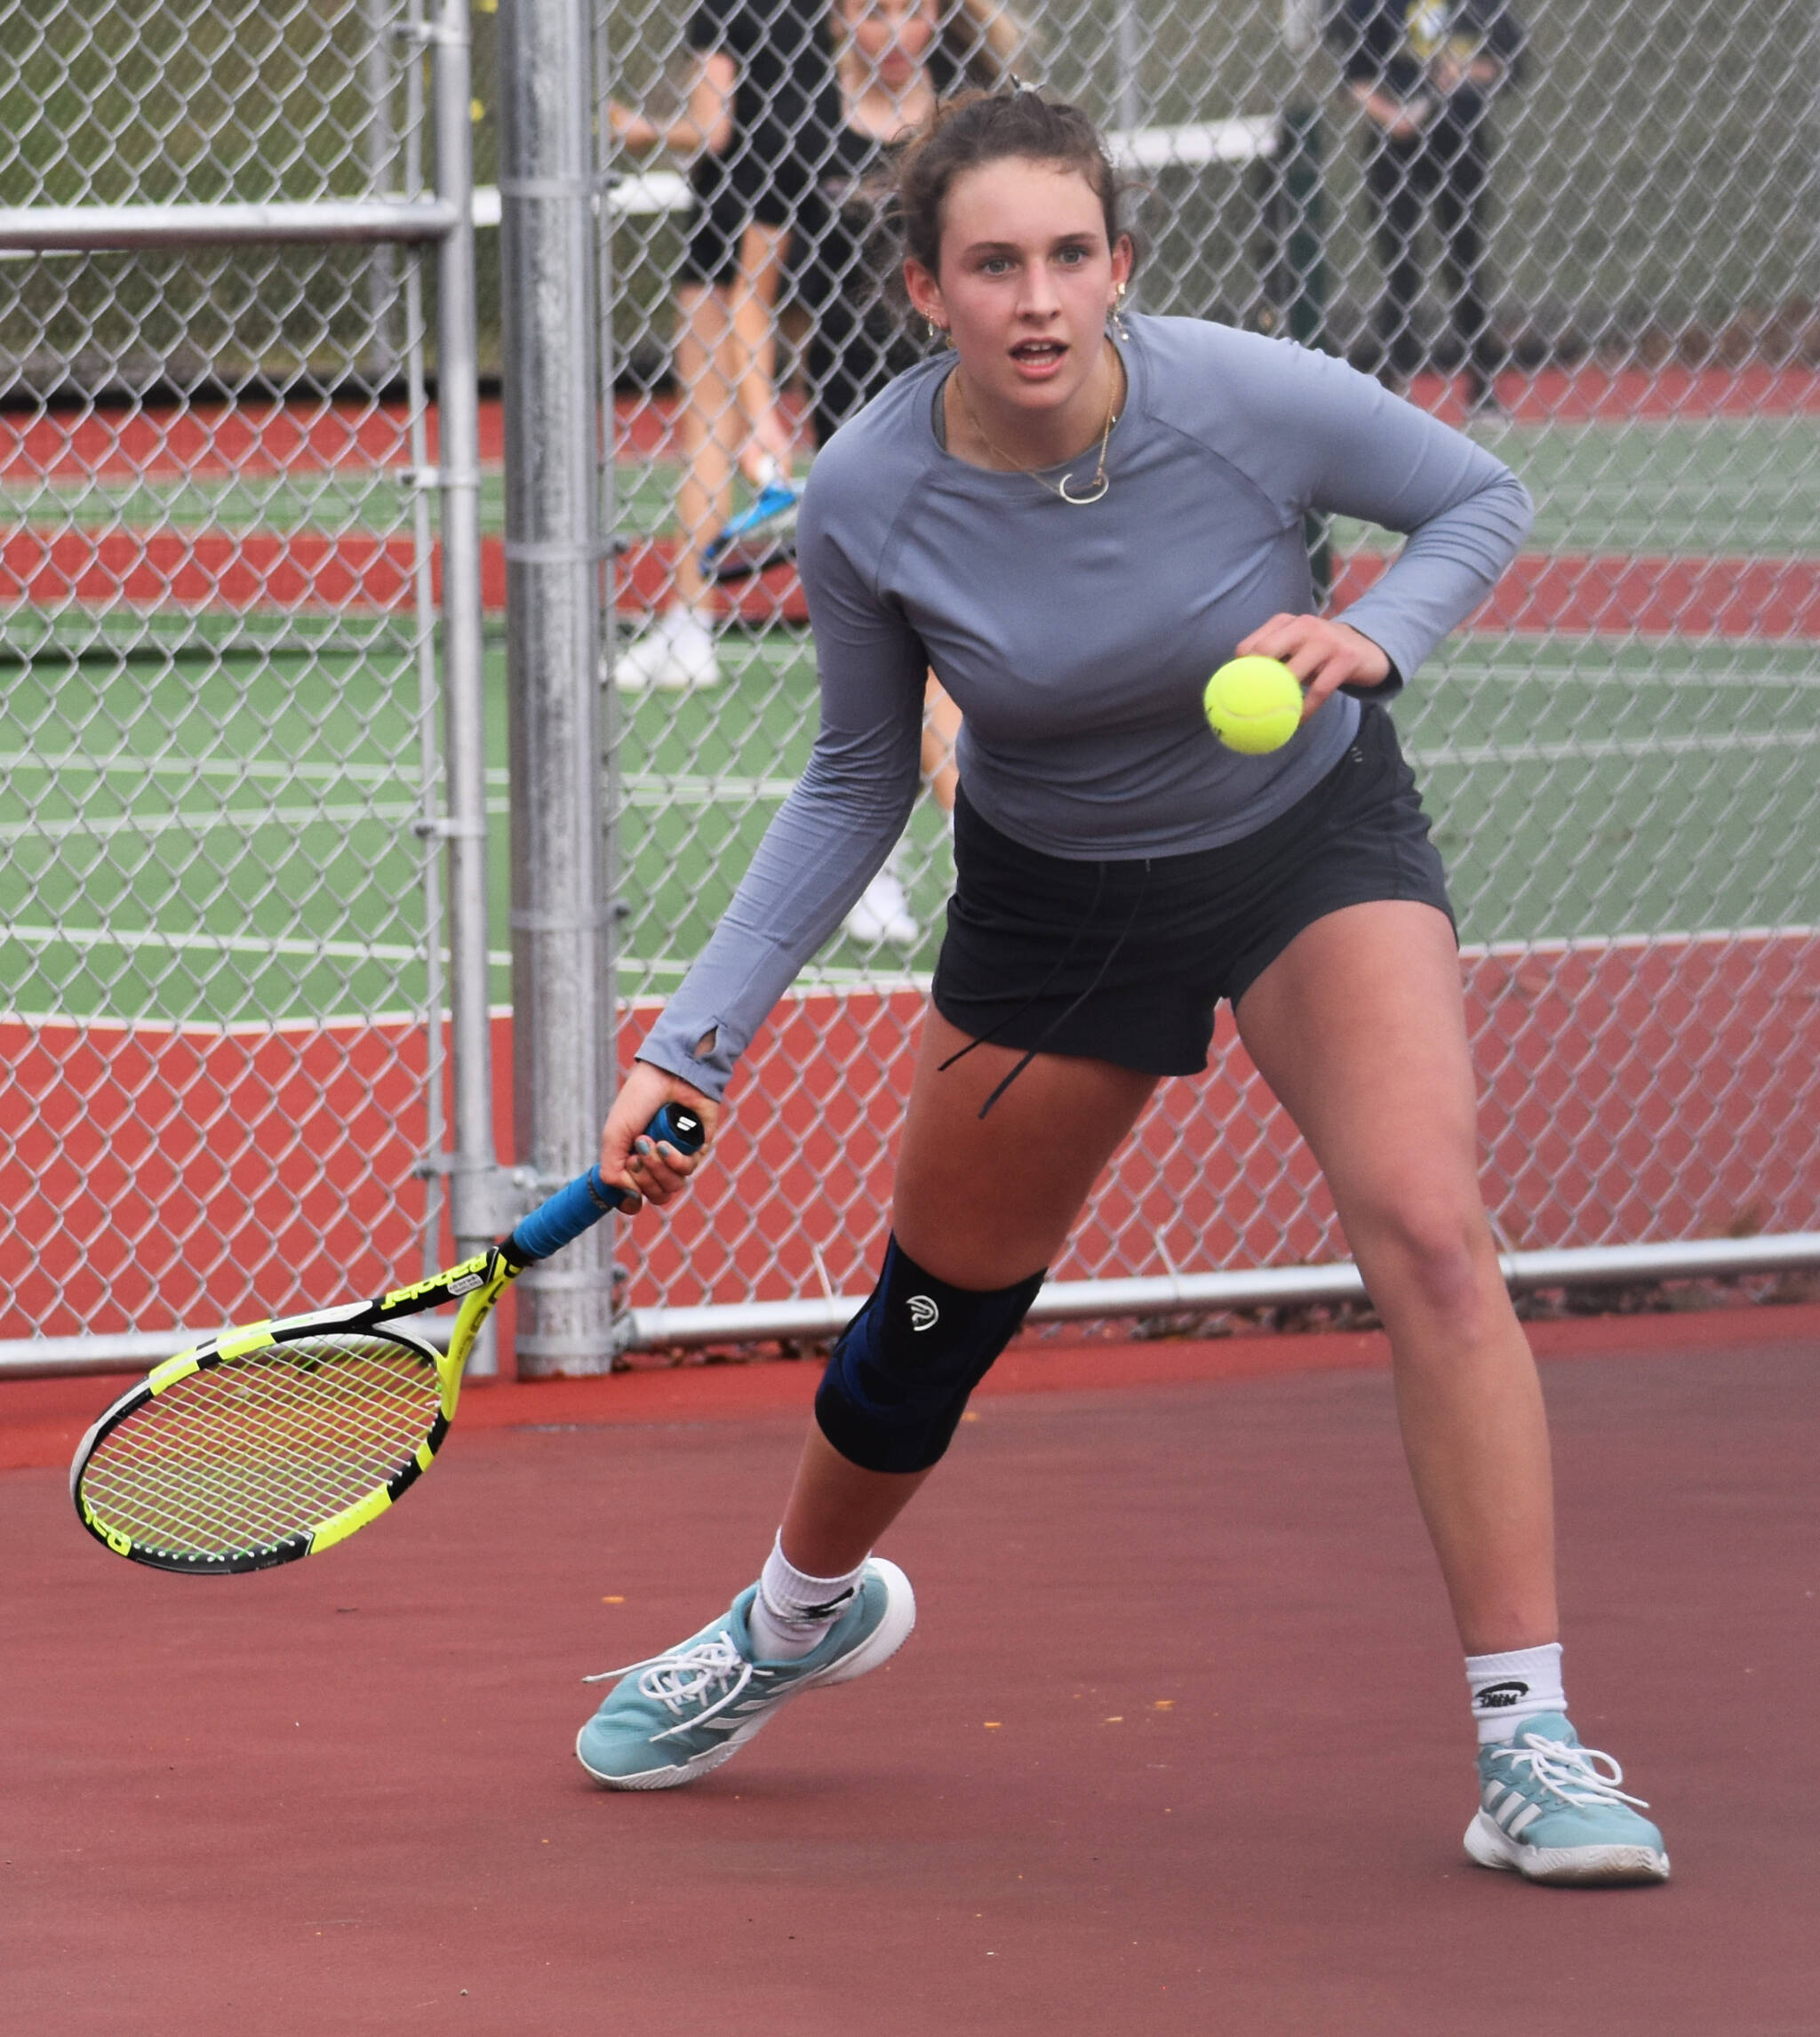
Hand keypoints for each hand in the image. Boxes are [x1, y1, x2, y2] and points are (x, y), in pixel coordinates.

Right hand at [599, 1061, 718, 1211]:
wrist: (666, 1074)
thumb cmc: (638, 1100)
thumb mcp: (614, 1136)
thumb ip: (611, 1171)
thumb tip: (632, 1197)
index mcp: (635, 1161)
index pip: (635, 1198)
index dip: (630, 1201)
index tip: (628, 1195)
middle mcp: (657, 1163)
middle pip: (654, 1195)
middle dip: (643, 1178)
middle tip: (637, 1154)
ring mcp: (678, 1157)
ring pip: (671, 1187)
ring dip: (657, 1169)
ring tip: (651, 1143)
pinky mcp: (698, 1148)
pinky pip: (687, 1170)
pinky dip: (674, 1161)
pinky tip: (665, 1145)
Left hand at [1234, 614, 1391, 717]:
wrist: (1367, 648)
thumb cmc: (1320, 653)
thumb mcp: (1296, 647)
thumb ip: (1272, 659)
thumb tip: (1236, 688)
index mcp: (1285, 622)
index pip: (1251, 644)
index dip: (1238, 669)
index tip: (1233, 693)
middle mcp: (1303, 626)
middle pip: (1266, 651)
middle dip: (1252, 679)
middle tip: (1247, 706)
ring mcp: (1326, 641)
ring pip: (1292, 674)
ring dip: (1280, 700)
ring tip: (1270, 720)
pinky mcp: (1345, 659)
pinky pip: (1319, 691)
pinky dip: (1305, 710)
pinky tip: (1296, 723)